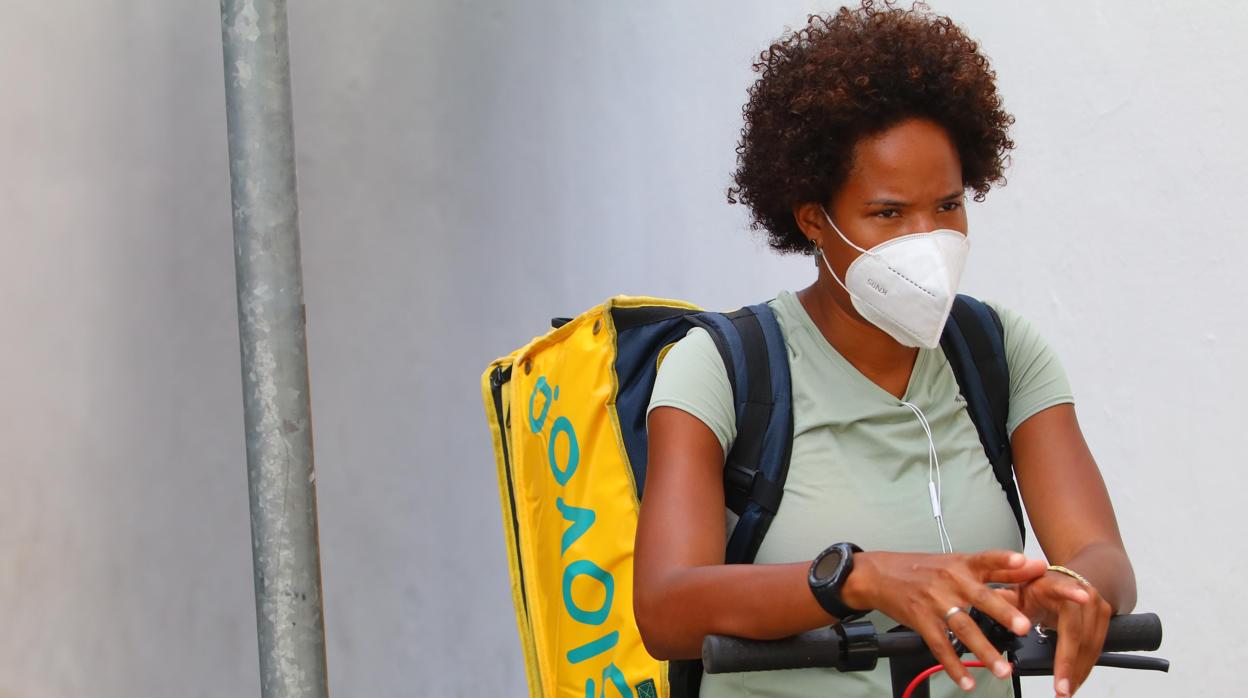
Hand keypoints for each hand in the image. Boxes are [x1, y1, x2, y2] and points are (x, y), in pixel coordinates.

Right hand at [843, 550, 1046, 692]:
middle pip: (980, 597)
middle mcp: (951, 582)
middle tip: (1023, 626)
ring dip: (984, 651)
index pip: (987, 559)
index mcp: (962, 564)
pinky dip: (954, 666)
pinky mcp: (922, 620)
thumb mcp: (958, 562)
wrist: (880, 575)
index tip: (1026, 563)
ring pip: (963, 628)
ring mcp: (935, 602)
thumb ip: (998, 568)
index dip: (1006, 560)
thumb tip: (1031, 566)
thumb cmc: (922, 569)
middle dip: (1003, 612)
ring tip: (1002, 669)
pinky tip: (966, 680)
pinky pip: (940, 646)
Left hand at [1015, 570, 1111, 696]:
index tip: (1083, 597)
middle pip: (1078, 630)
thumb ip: (1004, 600)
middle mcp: (1081, 592)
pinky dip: (1084, 667)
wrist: (1063, 582)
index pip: (1064, 588)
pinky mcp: (1105, 617)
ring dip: (1078, 671)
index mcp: (1055, 584)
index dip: (1073, 592)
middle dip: (1069, 662)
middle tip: (1061, 688)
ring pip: (1090, 644)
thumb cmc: (1038, 589)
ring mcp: (1096, 605)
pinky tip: (1075, 680)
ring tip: (1065, 691)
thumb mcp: (1017, 590)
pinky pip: (1096, 648)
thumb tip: (988, 606)